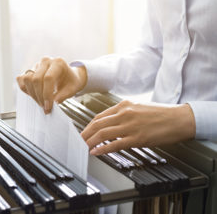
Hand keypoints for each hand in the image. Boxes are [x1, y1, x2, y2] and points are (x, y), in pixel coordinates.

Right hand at [16, 57, 86, 113]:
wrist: (68, 76)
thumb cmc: (70, 82)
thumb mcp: (73, 89)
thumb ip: (63, 95)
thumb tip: (53, 102)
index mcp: (58, 63)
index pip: (48, 78)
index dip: (46, 94)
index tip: (48, 106)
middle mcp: (46, 61)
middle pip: (36, 79)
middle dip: (39, 96)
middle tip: (45, 107)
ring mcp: (36, 65)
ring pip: (27, 79)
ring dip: (32, 94)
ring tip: (41, 102)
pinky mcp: (30, 70)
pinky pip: (21, 80)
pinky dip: (25, 89)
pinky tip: (34, 95)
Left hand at [81, 100, 195, 154]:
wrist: (180, 119)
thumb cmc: (161, 114)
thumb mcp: (139, 107)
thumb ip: (124, 113)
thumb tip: (111, 123)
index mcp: (124, 105)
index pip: (99, 116)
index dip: (89, 125)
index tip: (84, 132)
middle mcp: (124, 114)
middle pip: (97, 124)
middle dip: (84, 134)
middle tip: (77, 141)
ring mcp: (130, 126)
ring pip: (103, 134)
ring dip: (90, 142)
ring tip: (83, 147)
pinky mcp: (137, 138)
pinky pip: (115, 144)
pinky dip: (103, 149)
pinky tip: (96, 152)